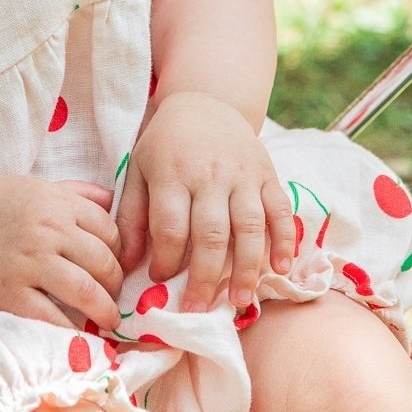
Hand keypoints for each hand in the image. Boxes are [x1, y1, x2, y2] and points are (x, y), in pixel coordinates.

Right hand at [0, 176, 123, 328]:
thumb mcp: (35, 187)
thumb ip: (76, 193)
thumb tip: (115, 201)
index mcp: (57, 202)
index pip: (110, 230)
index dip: (118, 251)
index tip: (113, 266)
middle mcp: (48, 230)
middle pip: (104, 262)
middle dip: (115, 285)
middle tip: (112, 296)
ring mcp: (29, 262)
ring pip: (86, 292)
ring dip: (104, 310)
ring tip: (106, 319)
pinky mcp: (9, 293)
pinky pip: (53, 318)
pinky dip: (71, 330)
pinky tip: (77, 333)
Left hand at [115, 92, 294, 311]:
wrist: (205, 102)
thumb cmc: (165, 145)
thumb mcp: (138, 169)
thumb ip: (131, 215)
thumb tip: (127, 264)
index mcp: (173, 172)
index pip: (171, 226)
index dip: (164, 259)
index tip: (159, 281)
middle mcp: (210, 174)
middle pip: (211, 233)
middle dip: (204, 277)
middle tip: (196, 310)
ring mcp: (244, 174)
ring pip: (249, 226)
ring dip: (246, 268)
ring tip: (239, 301)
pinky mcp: (268, 173)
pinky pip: (280, 210)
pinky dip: (284, 241)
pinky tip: (281, 269)